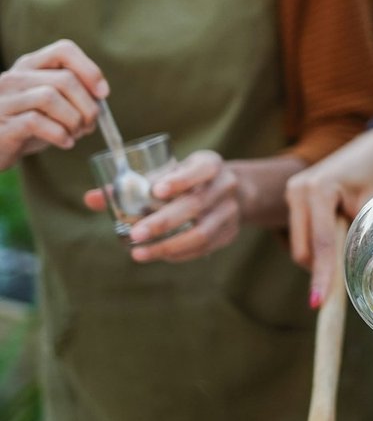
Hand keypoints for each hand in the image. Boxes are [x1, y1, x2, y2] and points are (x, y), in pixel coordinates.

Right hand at [0, 40, 108, 167]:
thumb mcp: (51, 104)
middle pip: (64, 79)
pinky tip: (65, 142)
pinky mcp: (2, 123)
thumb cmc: (28, 124)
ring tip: (76, 133)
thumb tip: (101, 97)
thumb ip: (72, 95)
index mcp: (30, 66)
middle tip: (91, 124)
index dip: (90, 70)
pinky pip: (35, 121)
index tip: (103, 94)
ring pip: (50, 97)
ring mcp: (5, 100)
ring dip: (74, 119)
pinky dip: (59, 134)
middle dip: (88, 105)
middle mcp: (15, 78)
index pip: (64, 50)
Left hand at [83, 150, 240, 261]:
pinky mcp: (229, 233)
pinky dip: (178, 254)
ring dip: (168, 245)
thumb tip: (90, 198)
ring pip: (201, 233)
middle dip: (163, 222)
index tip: (157, 191)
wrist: (234, 193)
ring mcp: (230, 212)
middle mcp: (225, 187)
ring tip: (139, 253)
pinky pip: (203, 248)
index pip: (201, 169)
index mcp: (211, 164)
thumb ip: (132, 185)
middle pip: (196, 206)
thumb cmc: (188, 180)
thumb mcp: (169, 173)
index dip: (181, 180)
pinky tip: (158, 255)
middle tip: (135, 234)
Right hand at [286, 121, 372, 308]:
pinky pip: (303, 233)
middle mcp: (298, 190)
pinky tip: (337, 243)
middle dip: (319, 270)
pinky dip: (318, 245)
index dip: (322, 275)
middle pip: (303, 248)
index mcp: (317, 190)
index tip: (319, 303)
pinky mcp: (295, 197)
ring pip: (301, 244)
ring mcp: (293, 192)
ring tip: (347, 251)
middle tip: (339, 290)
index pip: (320, 243)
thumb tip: (352, 273)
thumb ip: (361, 234)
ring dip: (319, 257)